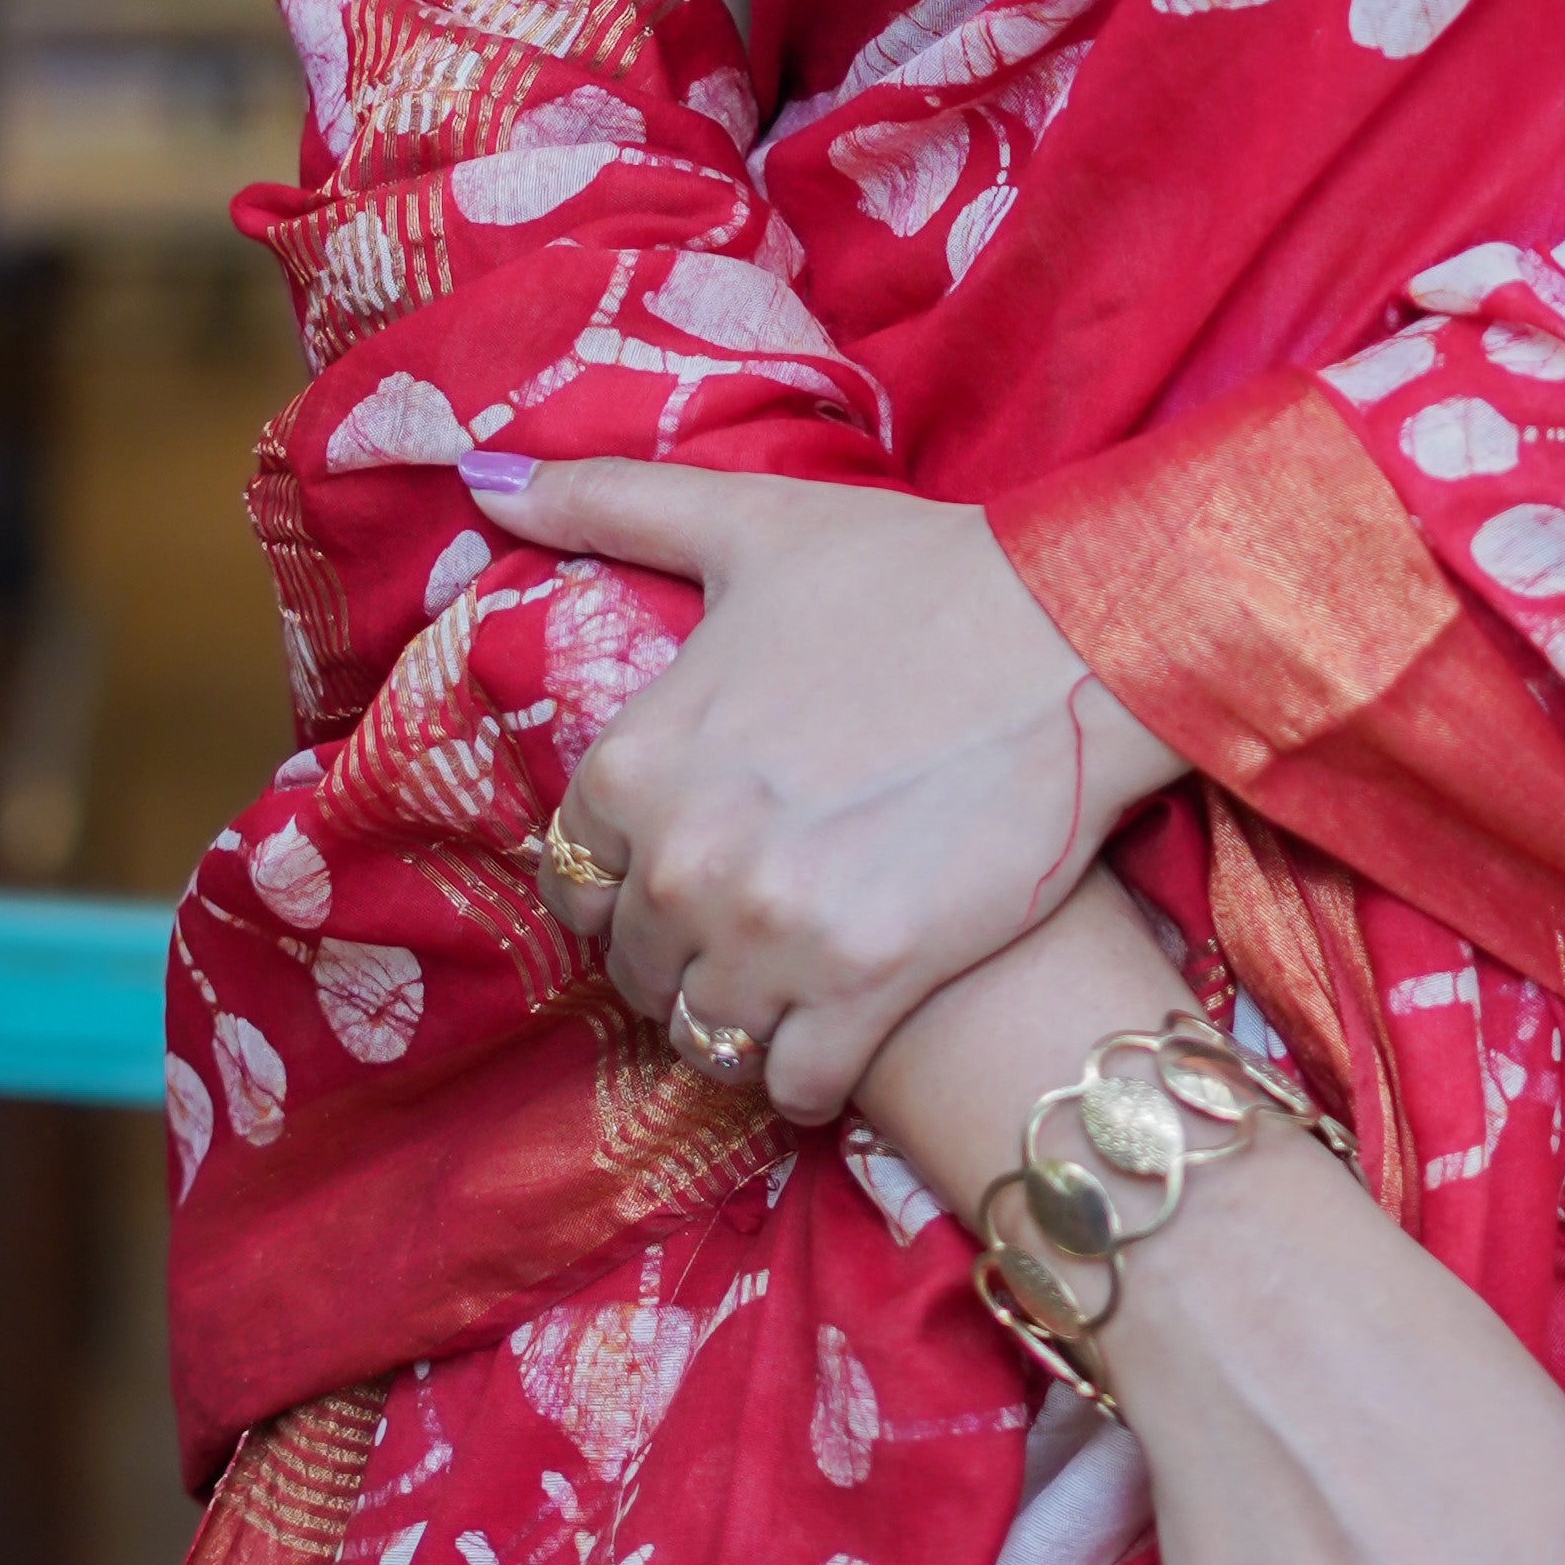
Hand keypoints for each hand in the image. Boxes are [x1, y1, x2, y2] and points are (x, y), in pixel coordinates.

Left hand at [465, 455, 1184, 1119]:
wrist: (1078, 636)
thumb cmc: (918, 574)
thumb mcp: (754, 523)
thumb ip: (609, 503)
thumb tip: (485, 478)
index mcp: (641, 756)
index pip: (571, 873)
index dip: (622, 873)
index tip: (679, 863)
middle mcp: (685, 857)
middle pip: (633, 963)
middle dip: (677, 949)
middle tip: (746, 921)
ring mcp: (772, 932)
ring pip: (704, 1032)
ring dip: (736, 1015)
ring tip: (787, 982)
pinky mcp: (866, 988)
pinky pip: (792, 1086)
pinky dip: (805, 1073)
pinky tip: (840, 1031)